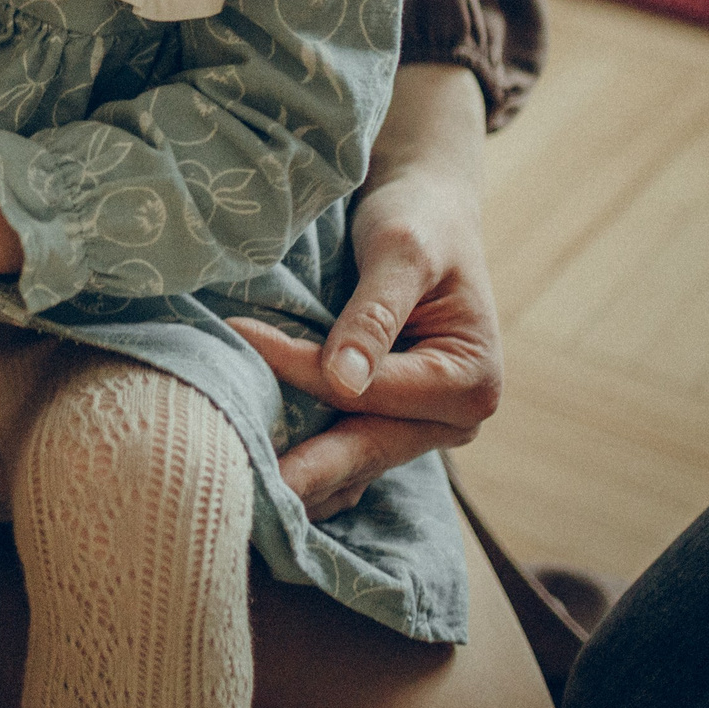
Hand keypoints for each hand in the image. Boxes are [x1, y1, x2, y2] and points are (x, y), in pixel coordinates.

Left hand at [228, 68, 501, 518]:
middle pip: (364, 447)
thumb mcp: (402, 254)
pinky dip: (306, 464)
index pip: (370, 391)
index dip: (301, 370)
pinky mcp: (388, 422)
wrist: (425, 210)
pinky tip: (256, 480)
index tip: (238, 339)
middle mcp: (453, 419)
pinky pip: (344, 452)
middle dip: (304, 470)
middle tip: (240, 491)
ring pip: (351, 461)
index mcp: (471, 383)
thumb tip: (344, 383)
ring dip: (300, 477)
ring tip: (237, 497)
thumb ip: (375, 316)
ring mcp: (420, 428)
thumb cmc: (418, 221)